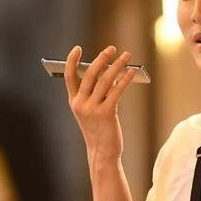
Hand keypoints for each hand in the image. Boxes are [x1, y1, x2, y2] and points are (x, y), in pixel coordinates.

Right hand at [65, 45, 135, 162]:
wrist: (102, 151)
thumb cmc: (99, 130)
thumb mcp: (93, 110)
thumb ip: (98, 93)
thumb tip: (111, 73)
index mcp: (74, 102)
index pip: (69, 77)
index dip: (72, 61)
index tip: (77, 48)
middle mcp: (80, 104)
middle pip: (90, 74)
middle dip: (101, 58)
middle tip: (112, 48)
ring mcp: (92, 108)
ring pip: (105, 80)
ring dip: (117, 65)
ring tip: (126, 56)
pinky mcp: (106, 113)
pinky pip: (117, 91)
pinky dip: (125, 79)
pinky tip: (131, 72)